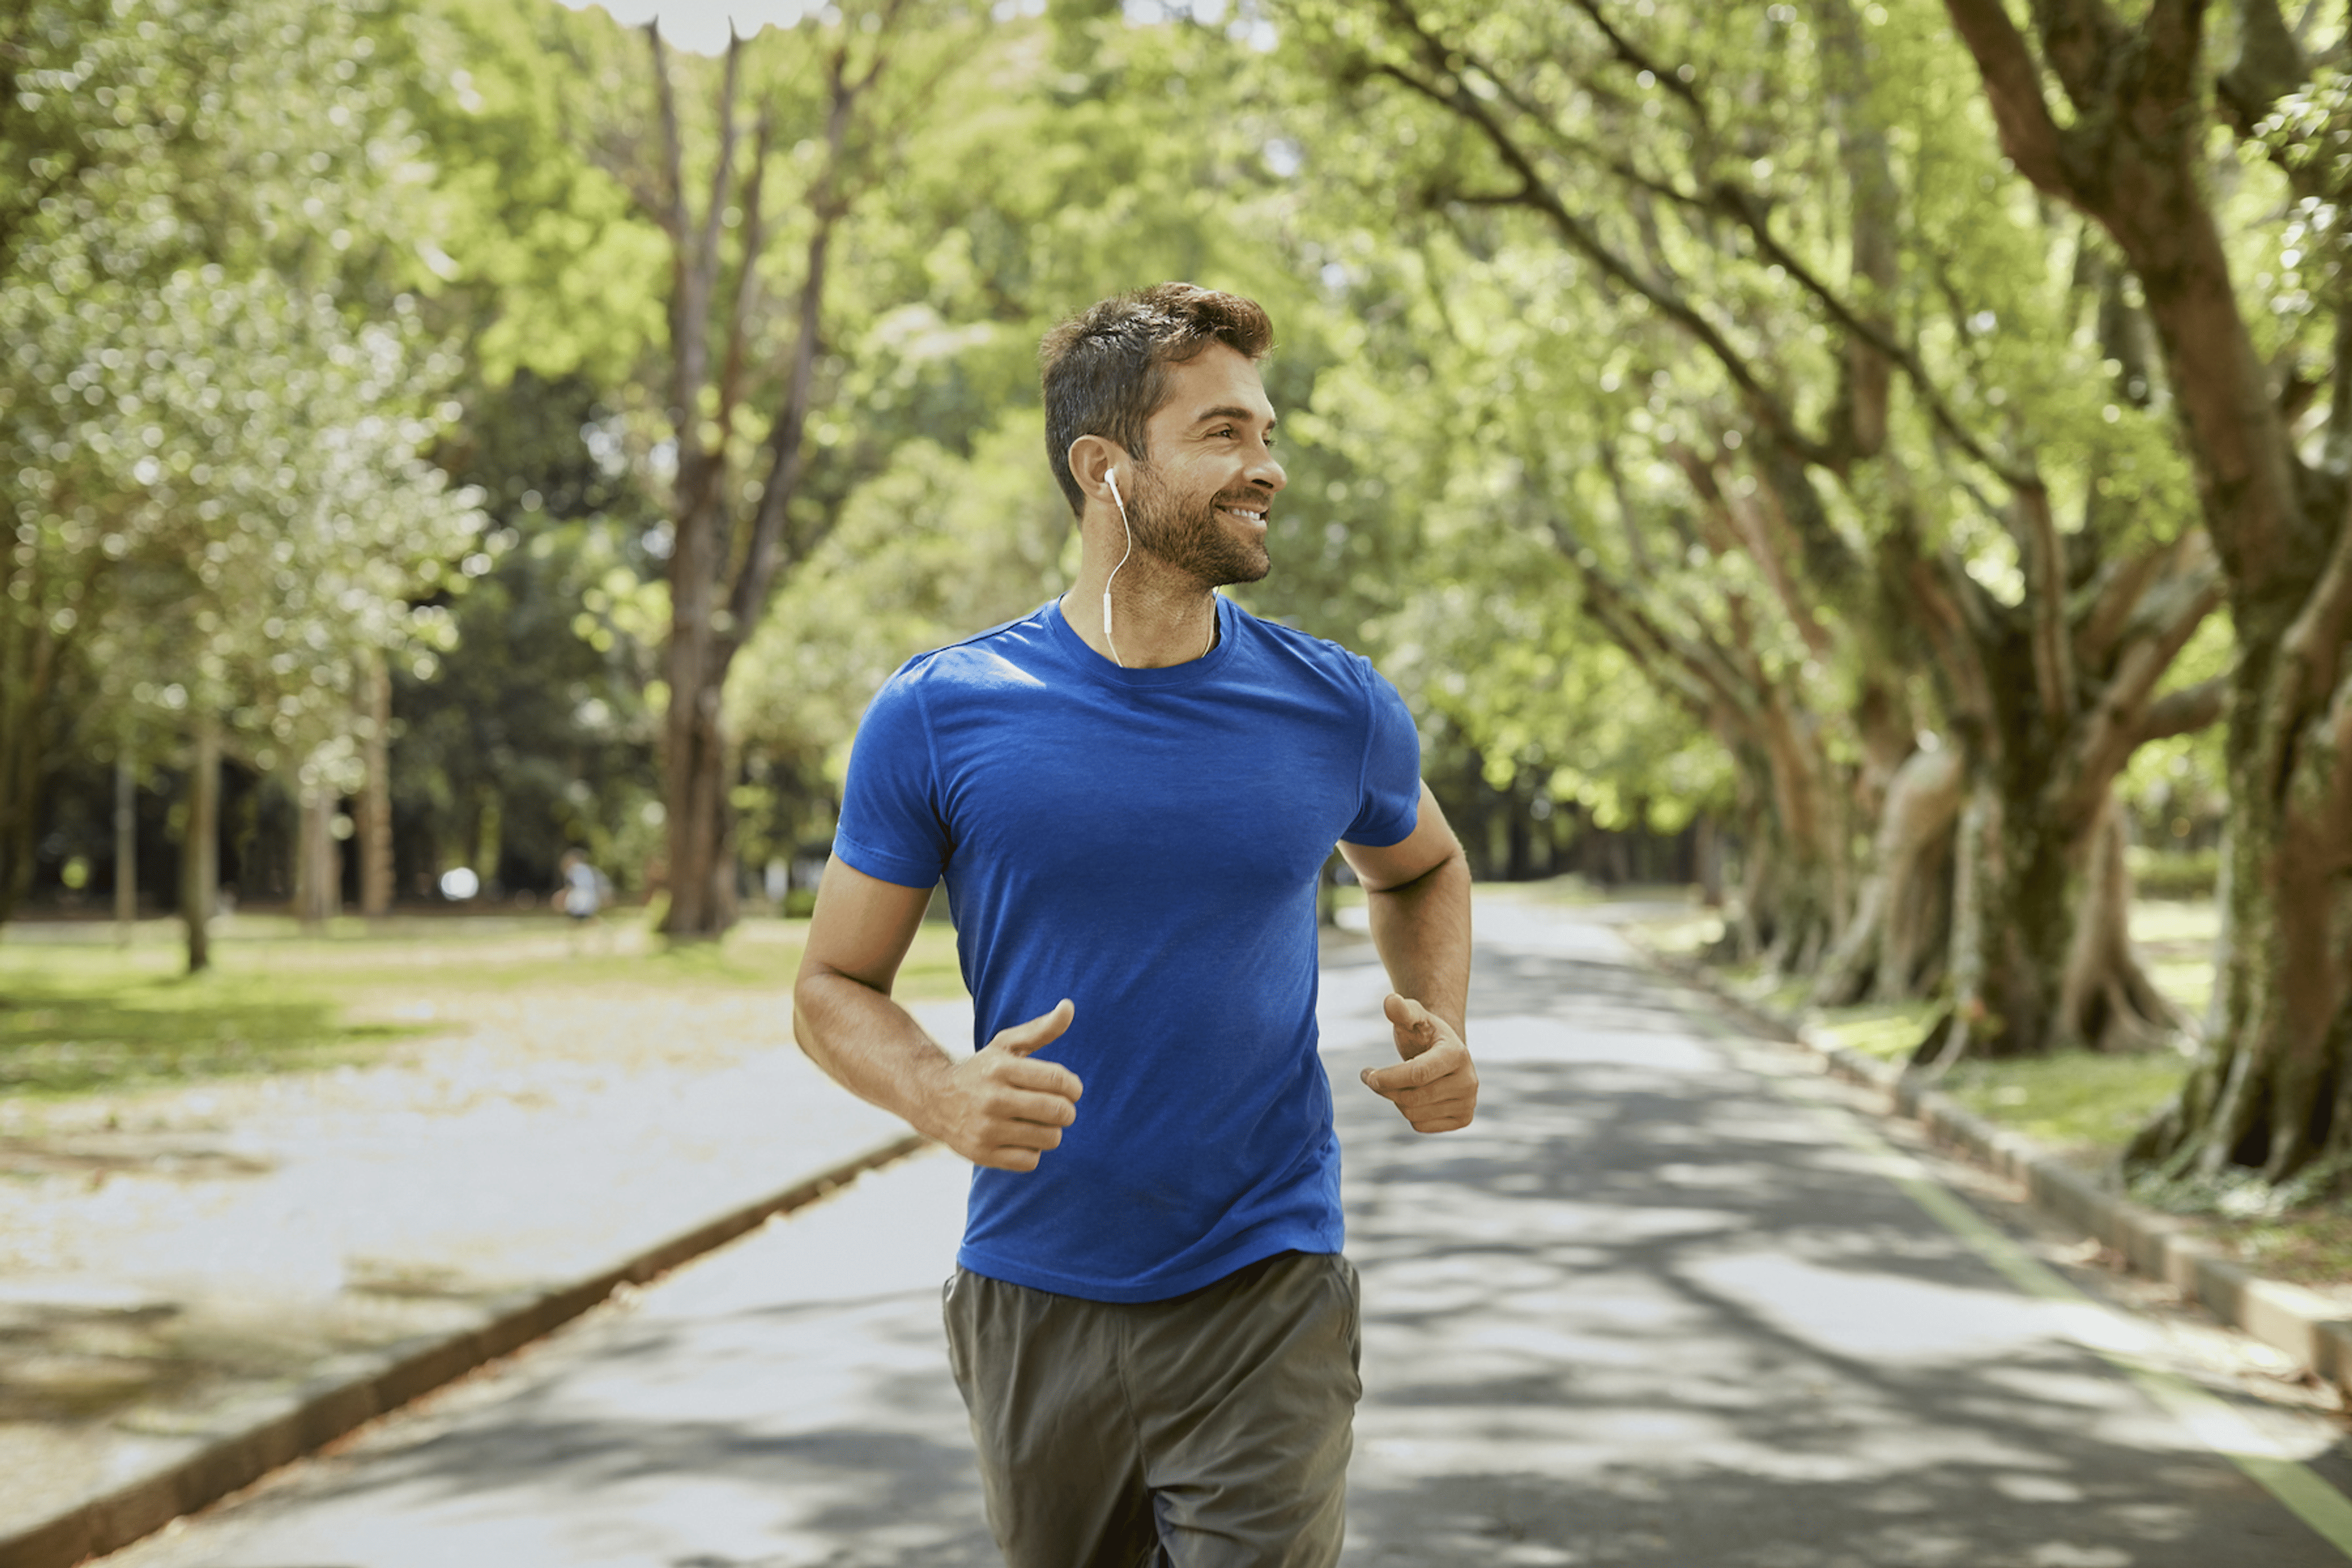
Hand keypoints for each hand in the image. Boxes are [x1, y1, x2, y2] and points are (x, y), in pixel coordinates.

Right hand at [929, 999, 1083, 1170]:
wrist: (933, 1099)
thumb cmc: (982, 1070)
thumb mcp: (1006, 1045)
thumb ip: (1041, 1029)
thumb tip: (1069, 1006)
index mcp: (1001, 1068)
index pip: (1059, 1080)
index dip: (1074, 1087)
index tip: (1071, 1090)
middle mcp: (992, 1099)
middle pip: (1058, 1112)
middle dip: (1066, 1111)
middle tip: (1058, 1108)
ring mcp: (986, 1129)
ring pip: (1049, 1138)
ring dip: (1051, 1131)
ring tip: (1037, 1122)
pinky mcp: (982, 1154)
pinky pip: (1031, 1160)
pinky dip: (1032, 1151)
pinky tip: (1020, 1138)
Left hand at [1359, 993, 1475, 1132]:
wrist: (1445, 1053)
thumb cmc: (1424, 1033)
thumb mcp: (1413, 1017)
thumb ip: (1401, 1010)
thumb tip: (1391, 1001)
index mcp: (1457, 1054)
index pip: (1417, 1074)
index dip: (1387, 1078)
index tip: (1367, 1075)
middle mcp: (1469, 1081)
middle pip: (1412, 1098)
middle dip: (1385, 1089)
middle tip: (1372, 1077)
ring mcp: (1468, 1103)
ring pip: (1414, 1114)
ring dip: (1397, 1100)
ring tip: (1398, 1083)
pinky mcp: (1464, 1119)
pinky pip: (1421, 1126)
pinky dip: (1410, 1114)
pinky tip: (1415, 1096)